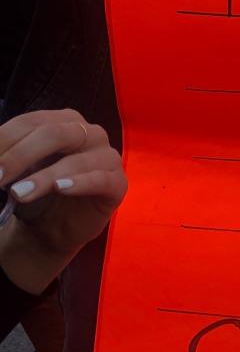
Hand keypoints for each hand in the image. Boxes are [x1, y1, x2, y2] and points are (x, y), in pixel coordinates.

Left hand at [0, 111, 126, 291]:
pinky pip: (101, 179)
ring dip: (44, 177)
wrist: (50, 229)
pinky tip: (60, 189)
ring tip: (18, 193)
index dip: (6, 140)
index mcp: (63, 122)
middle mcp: (88, 133)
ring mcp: (106, 156)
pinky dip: (79, 182)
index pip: (32, 122)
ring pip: (76, 159)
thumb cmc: (35, 193)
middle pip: (55, 133)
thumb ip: (8, 157)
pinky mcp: (117, 183)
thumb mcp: (16, 171)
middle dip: (21, 155)